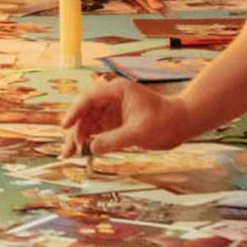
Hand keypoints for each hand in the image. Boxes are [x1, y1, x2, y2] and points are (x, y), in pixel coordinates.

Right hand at [62, 78, 196, 156]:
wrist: (181, 124)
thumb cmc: (164, 122)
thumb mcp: (139, 132)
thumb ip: (114, 140)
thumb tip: (92, 149)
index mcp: (117, 91)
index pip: (88, 99)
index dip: (74, 113)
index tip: (65, 127)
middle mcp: (111, 98)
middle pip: (85, 113)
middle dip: (74, 131)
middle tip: (67, 151)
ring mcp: (112, 111)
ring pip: (88, 123)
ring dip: (78, 138)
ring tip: (68, 155)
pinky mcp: (115, 122)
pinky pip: (97, 131)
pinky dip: (88, 141)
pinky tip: (81, 152)